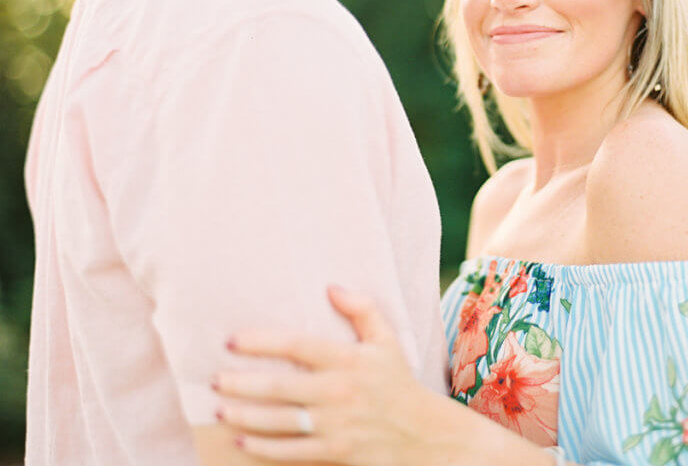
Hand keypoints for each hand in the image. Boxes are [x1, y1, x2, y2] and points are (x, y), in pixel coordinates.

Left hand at [214, 286, 434, 464]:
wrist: (422, 433)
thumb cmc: (398, 382)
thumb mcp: (387, 340)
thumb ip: (362, 309)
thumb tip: (331, 287)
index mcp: (349, 359)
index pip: (297, 345)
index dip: (262, 342)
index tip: (232, 341)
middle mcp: (339, 391)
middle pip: (279, 386)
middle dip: (241, 383)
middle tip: (215, 379)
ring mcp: (335, 424)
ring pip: (279, 421)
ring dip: (245, 416)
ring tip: (220, 409)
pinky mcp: (335, 451)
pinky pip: (291, 451)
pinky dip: (263, 449)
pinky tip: (241, 442)